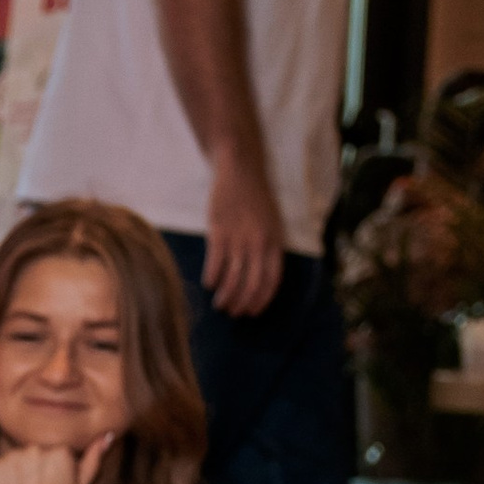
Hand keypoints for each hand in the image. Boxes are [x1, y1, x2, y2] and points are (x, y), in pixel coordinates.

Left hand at [0, 430, 111, 483]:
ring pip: (14, 462)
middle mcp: (36, 449)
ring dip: (15, 476)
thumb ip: (93, 461)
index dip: (51, 475)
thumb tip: (107, 435)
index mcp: (61, 452)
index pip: (54, 455)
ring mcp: (12, 458)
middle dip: (33, 472)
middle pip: (34, 455)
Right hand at [203, 156, 284, 317]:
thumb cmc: (255, 199)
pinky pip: (215, 265)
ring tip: (219, 304)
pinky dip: (211, 279)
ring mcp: (239, 238)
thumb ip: (268, 248)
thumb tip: (258, 278)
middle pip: (251, 285)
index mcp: (274, 242)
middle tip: (232, 311)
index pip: (271, 281)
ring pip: (232, 280)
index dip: (261, 301)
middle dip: (241, 304)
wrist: (240, 170)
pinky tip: (208, 284)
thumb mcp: (272, 223)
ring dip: (225, 298)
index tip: (252, 312)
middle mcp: (258, 243)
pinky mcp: (219, 232)